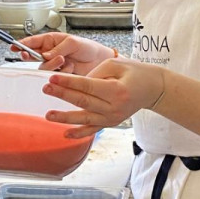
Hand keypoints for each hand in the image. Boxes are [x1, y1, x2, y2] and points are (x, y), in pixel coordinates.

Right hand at [12, 32, 113, 74]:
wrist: (100, 62)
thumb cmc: (88, 48)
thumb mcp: (73, 42)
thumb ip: (58, 48)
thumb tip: (45, 55)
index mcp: (52, 41)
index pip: (33, 42)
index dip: (22, 44)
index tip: (14, 46)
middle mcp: (50, 53)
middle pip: (33, 56)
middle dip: (29, 55)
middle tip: (27, 55)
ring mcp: (54, 65)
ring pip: (43, 67)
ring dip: (51, 64)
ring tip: (63, 60)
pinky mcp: (60, 76)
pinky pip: (53, 76)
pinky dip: (62, 72)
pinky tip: (71, 68)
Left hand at [41, 58, 164, 137]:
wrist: (153, 89)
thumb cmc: (135, 73)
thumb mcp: (117, 64)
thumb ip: (96, 73)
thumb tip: (76, 82)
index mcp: (116, 90)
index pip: (87, 86)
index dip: (68, 82)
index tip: (52, 78)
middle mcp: (114, 107)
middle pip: (83, 101)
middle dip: (62, 95)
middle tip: (46, 89)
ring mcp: (112, 118)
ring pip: (85, 118)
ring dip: (65, 117)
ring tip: (48, 115)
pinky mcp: (111, 123)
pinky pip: (93, 129)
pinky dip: (79, 133)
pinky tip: (65, 134)